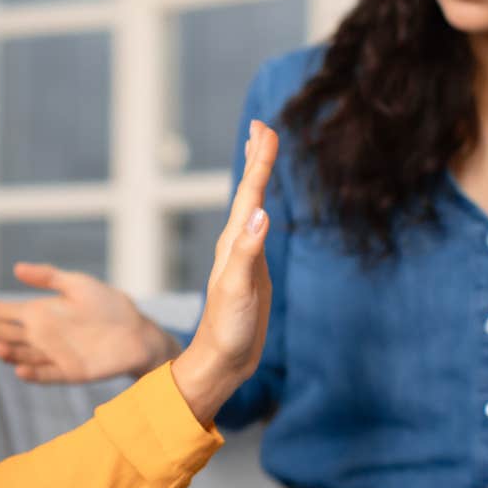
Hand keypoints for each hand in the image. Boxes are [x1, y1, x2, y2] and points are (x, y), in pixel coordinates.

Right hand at [0, 264, 177, 382]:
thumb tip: (17, 269)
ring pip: (20, 354)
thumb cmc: (109, 307)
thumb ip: (49, 277)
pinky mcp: (71, 372)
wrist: (139, 334)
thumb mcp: (79, 285)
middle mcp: (39, 335)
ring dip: (6, 352)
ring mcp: (52, 355)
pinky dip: (33, 372)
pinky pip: (47, 373)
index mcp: (37, 313)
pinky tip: (19, 369)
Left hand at [170, 121, 279, 425]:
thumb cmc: (227, 329)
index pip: (249, 194)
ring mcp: (244, 257)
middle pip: (247, 192)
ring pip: (250, 207)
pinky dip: (260, 209)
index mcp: (232, 244)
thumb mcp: (238, 289)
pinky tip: (261, 208)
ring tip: (259, 152)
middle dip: (256, 158)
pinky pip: (257, 229)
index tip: (265, 128)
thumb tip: (260, 213)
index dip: (259, 161)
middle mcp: (236, 244)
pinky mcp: (252, 271)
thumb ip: (248, 252)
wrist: (221, 361)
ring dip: (256, 178)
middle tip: (262, 126)